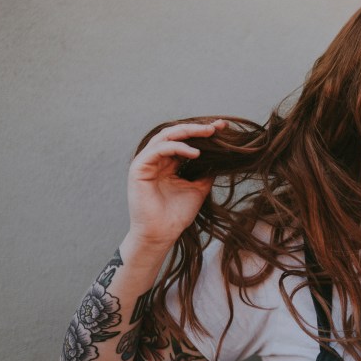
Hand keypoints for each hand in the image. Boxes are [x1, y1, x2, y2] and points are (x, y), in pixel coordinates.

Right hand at [126, 120, 224, 247]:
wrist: (162, 234)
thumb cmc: (177, 214)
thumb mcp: (198, 188)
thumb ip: (206, 171)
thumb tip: (222, 156)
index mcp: (168, 163)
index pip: (185, 141)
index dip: (202, 133)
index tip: (222, 127)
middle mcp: (156, 159)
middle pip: (175, 134)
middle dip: (197, 128)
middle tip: (216, 127)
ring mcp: (146, 162)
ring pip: (166, 136)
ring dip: (188, 132)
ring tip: (208, 133)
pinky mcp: (138, 167)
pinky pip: (159, 149)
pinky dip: (177, 147)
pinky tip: (195, 153)